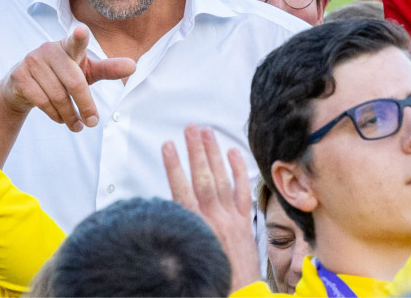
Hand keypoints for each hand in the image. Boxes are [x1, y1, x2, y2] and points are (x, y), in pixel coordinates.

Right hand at [0, 26, 136, 131]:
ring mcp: (32, 61)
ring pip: (58, 95)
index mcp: (68, 46)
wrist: (21, 87)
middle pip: (74, 82)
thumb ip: (108, 69)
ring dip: (70, 115)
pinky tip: (60, 119)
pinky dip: (55, 115)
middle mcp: (49, 50)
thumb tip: (134, 66)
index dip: (79, 37)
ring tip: (77, 125)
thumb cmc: (61, 76)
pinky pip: (42, 101)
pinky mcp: (19, 77)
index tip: (82, 30)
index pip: (76, 42)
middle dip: (86, 105)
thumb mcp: (85, 72)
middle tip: (92, 123)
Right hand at [163, 126, 260, 291]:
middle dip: (196, 151)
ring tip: (206, 133)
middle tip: (190, 128)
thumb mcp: (187, 253)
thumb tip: (167, 211)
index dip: (173, 166)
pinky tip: (234, 153)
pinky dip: (239, 171)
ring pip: (222, 180)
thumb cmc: (210, 279)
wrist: (239, 295)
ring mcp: (231, 219)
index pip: (181, 189)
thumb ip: (179, 230)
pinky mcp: (244, 223)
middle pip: (203, 178)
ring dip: (214, 154)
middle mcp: (214, 219)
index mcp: (196, 227)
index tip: (166, 146)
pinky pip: (243, 192)